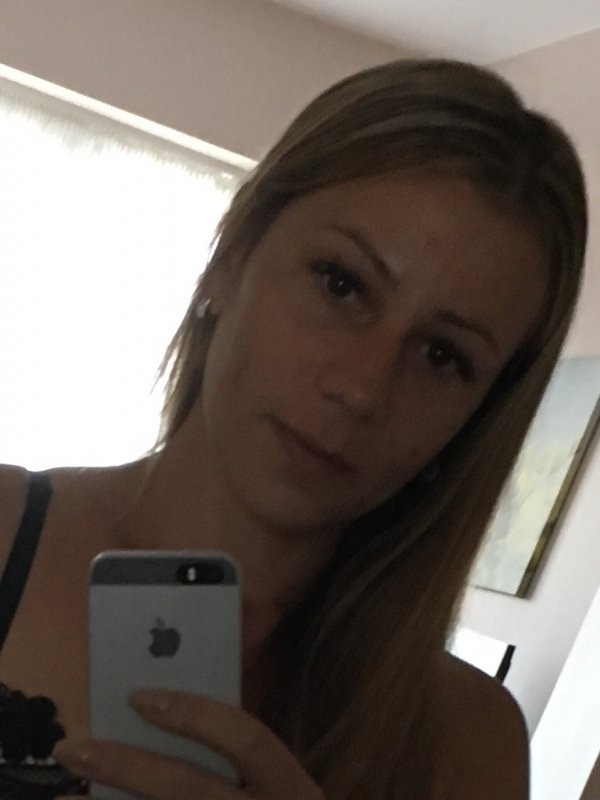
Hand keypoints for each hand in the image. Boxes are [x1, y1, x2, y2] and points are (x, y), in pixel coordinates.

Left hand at [53, 689, 325, 799]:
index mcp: (288, 784)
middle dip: (127, 768)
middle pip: (188, 789)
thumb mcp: (277, 784)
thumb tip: (165, 713)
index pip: (247, 738)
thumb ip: (241, 755)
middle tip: (75, 749)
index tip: (139, 697)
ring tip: (67, 793)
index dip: (196, 715)